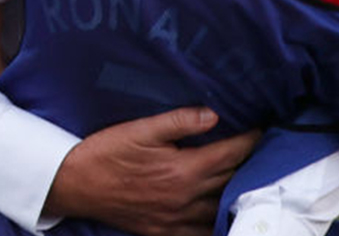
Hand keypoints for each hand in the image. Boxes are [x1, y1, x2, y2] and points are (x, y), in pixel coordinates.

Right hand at [45, 107, 259, 235]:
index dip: (251, 140)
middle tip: (263, 149)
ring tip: (249, 176)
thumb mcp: (141, 129)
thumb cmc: (107, 153)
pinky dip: (216, 220)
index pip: (230, 154)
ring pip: (221, 208)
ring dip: (237, 191)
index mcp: (183, 170)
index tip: (263, 128)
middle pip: (232, 180)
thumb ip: (180, 121)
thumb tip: (214, 116)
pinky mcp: (165, 232)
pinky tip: (223, 210)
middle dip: (250, 163)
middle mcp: (186, 199)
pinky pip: (201, 232)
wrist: (75, 185)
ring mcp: (177, 220)